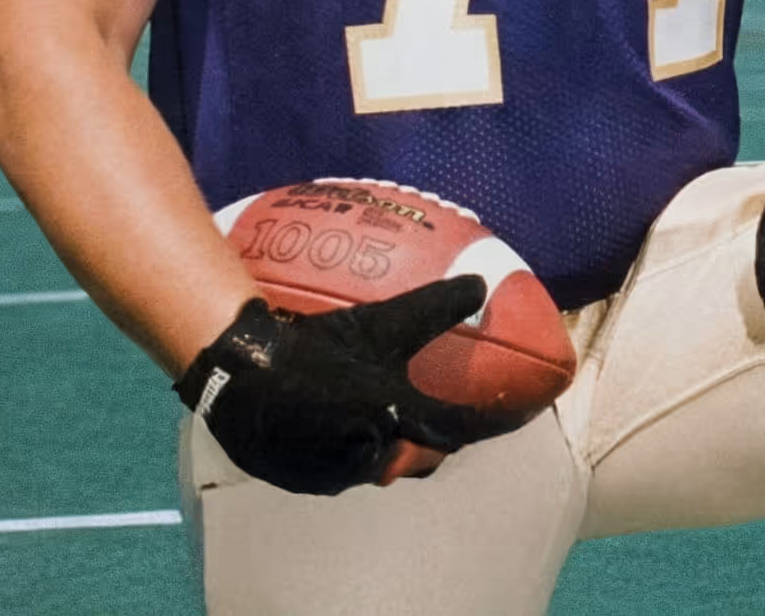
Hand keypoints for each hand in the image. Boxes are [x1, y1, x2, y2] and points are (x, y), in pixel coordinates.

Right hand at [175, 279, 514, 495]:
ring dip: (395, 445)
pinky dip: (357, 450)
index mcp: (396, 415)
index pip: (460, 428)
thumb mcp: (381, 322)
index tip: (522, 412)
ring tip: (396, 417)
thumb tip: (481, 282)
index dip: (494, 422)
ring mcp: (338, 474)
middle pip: (424, 455)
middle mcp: (373, 454)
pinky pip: (347, 469)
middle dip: (437, 438)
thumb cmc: (317, 346)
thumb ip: (434, 307)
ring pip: (385, 465)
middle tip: (447, 412)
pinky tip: (350, 426)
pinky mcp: (310, 482)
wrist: (242, 377)